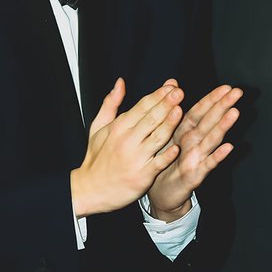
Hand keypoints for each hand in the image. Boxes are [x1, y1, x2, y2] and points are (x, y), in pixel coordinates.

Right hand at [70, 78, 184, 217]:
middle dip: (166, 104)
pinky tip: (177, 147)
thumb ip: (111, 103)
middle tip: (179, 92)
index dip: (157, 95)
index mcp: (118, 127)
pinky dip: (167, 155)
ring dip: (169, 123)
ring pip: (156, 137)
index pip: (141, 107)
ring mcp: (135, 158)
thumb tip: (120, 82)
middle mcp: (127, 140)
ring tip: (180, 110)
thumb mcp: (98, 127)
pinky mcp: (141, 176)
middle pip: (150, 118)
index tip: (170, 87)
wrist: (90, 188)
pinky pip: (157, 163)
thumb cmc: (97, 157)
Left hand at [147, 81, 241, 220]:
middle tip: (238, 93)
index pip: (200, 111)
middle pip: (209, 122)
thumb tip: (173, 83)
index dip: (212, 99)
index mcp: (184, 131)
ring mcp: (196, 158)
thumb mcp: (164, 134)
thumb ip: (170, 110)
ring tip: (234, 113)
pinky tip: (229, 147)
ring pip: (211, 140)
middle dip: (222, 106)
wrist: (158, 193)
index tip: (226, 87)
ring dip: (223, 126)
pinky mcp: (194, 176)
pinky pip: (207, 165)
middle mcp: (193, 143)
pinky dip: (217, 156)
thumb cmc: (164, 161)